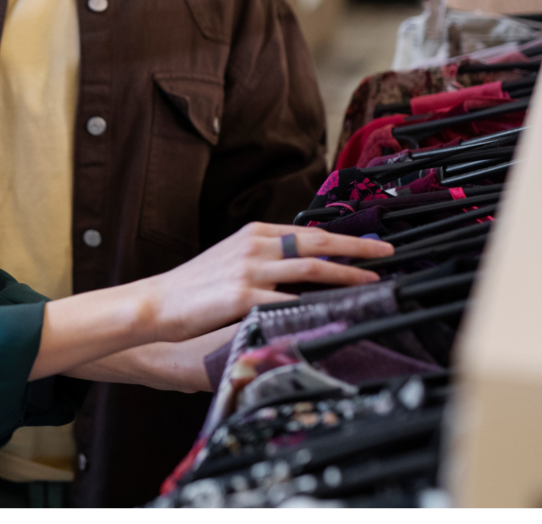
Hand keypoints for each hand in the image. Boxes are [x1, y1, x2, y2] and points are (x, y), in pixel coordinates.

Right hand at [31, 224, 390, 381]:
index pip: (308, 231)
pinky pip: (290, 301)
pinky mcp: (243, 298)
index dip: (343, 236)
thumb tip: (301, 266)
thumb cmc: (193, 287)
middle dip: (357, 247)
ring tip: (373, 281)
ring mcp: (249, 270)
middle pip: (318, 242)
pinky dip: (317, 305)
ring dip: (348, 275)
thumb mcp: (230, 260)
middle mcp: (254, 246)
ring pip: (312, 268)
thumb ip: (264, 259)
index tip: (369, 242)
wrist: (155, 303)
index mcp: (253, 233)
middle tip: (386, 252)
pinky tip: (336, 310)